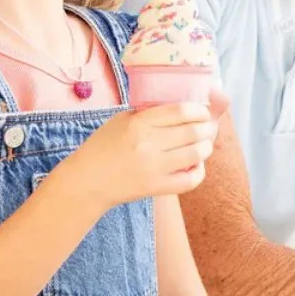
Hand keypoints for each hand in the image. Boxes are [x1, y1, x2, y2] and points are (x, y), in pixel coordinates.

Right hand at [54, 103, 216, 210]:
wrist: (85, 181)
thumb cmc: (103, 146)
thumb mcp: (121, 120)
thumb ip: (149, 112)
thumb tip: (182, 107)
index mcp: (139, 123)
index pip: (182, 111)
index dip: (200, 110)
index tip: (203, 112)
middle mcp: (148, 144)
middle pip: (193, 132)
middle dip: (208, 128)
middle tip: (209, 128)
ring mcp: (153, 167)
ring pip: (196, 154)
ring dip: (206, 147)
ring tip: (205, 145)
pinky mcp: (155, 187)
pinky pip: (189, 180)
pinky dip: (199, 172)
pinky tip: (195, 165)